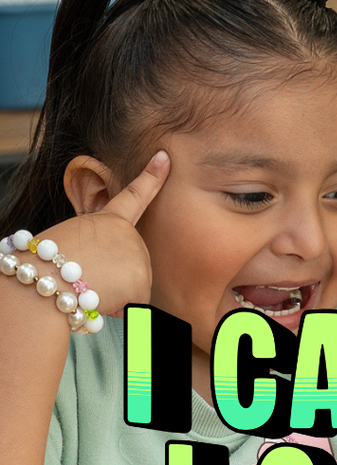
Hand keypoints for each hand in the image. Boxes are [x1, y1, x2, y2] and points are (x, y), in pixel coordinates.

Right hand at [52, 151, 170, 317]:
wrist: (43, 280)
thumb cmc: (47, 264)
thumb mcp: (75, 244)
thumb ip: (104, 251)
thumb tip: (126, 284)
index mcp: (108, 220)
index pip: (134, 194)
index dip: (152, 175)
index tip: (164, 156)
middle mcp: (128, 234)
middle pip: (132, 264)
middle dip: (114, 278)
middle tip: (84, 275)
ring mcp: (138, 255)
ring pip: (134, 287)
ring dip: (114, 294)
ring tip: (88, 285)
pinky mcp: (142, 279)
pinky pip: (135, 304)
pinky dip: (119, 308)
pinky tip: (98, 298)